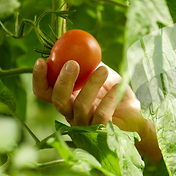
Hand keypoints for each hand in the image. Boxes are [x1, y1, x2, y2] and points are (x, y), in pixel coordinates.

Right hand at [32, 58, 161, 162]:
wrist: (137, 115)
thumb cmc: (116, 93)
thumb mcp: (102, 74)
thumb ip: (89, 62)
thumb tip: (79, 43)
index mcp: (67, 100)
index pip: (44, 92)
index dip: (39, 78)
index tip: (41, 61)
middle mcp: (71, 114)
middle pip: (58, 100)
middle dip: (63, 81)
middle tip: (73, 64)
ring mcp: (85, 125)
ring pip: (80, 106)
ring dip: (91, 84)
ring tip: (103, 69)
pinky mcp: (101, 131)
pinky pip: (101, 115)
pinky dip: (109, 99)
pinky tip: (117, 87)